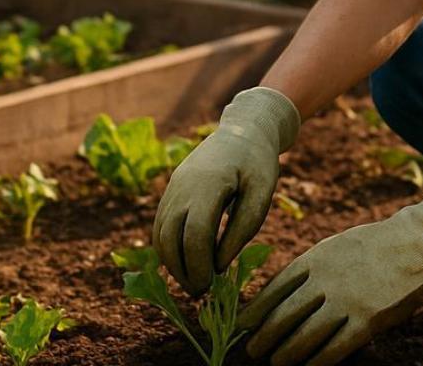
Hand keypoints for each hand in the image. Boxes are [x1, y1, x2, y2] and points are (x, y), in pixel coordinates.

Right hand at [153, 86, 300, 296]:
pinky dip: (167, 248)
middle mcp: (183, 186)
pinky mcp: (171, 190)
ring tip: (192, 282)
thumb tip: (219, 264)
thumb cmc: (258, 163)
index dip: (199, 264)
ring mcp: (173, 187)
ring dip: (171, 263)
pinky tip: (185, 263)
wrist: (243, 129)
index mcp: (209, 184)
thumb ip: (242, 228)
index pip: (194, 234)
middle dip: (181, 270)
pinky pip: (161, 225)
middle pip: (170, 237)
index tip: (210, 285)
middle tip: (199, 292)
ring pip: (160, 233)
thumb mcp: (262, 193)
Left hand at [237, 188, 422, 365]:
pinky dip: (318, 361)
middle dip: (265, 335)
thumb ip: (314, 266)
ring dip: (286, 352)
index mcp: (316, 259)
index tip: (245, 323)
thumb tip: (288, 290)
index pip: (276, 288)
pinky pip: (336, 347)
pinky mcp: (367, 320)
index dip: (257, 308)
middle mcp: (325, 281)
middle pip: (285, 314)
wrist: (419, 241)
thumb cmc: (377, 243)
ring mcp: (346, 301)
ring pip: (306, 335)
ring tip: (275, 362)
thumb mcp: (337, 245)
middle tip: (252, 350)